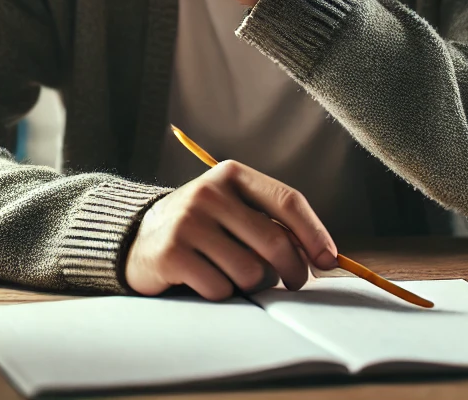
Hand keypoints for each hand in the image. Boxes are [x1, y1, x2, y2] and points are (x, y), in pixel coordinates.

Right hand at [125, 160, 337, 299]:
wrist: (139, 236)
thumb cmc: (202, 226)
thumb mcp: (232, 208)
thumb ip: (270, 222)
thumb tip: (321, 256)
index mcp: (231, 175)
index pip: (287, 201)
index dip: (315, 233)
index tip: (329, 260)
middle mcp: (209, 193)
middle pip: (275, 242)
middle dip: (292, 271)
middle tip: (293, 283)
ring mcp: (188, 222)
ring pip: (250, 272)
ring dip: (252, 284)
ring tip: (236, 275)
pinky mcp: (172, 253)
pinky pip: (221, 288)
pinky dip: (222, 293)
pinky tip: (207, 280)